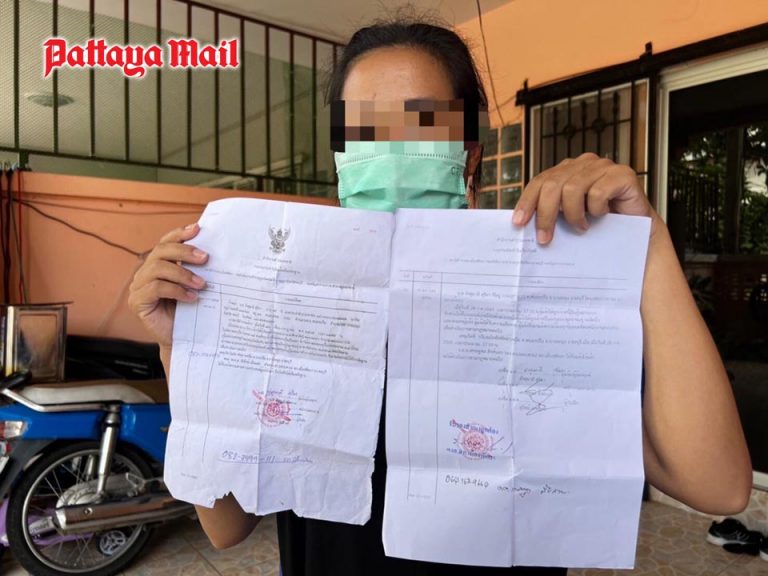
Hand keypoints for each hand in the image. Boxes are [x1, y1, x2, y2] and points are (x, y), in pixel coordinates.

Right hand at [128, 223, 207, 348]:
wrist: (185, 339)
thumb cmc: (191, 311)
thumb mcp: (195, 285)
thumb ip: (197, 268)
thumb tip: (213, 249)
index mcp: (159, 264)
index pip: (165, 242)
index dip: (180, 233)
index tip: (198, 229)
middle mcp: (145, 272)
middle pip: (161, 251)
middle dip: (184, 251)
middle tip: (205, 258)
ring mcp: (138, 287)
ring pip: (157, 268)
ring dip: (182, 273)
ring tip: (201, 284)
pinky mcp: (137, 302)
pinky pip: (156, 288)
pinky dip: (176, 290)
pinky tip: (192, 298)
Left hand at [512, 153, 657, 243]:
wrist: (634, 233)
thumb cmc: (600, 225)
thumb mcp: (568, 217)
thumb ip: (550, 212)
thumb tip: (522, 224)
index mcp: (567, 170)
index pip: (539, 181)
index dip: (527, 202)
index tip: (518, 222)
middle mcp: (584, 163)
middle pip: (552, 185)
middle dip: (545, 215)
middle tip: (545, 238)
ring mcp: (603, 166)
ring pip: (572, 188)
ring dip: (573, 215)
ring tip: (580, 228)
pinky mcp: (622, 174)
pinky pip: (597, 192)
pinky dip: (596, 209)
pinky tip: (601, 216)